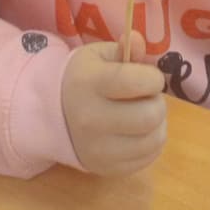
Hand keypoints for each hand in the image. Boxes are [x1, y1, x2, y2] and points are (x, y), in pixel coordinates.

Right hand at [61, 31, 166, 176]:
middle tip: (145, 97)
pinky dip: (150, 143)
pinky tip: (137, 131)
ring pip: (154, 140)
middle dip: (156, 102)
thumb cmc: (84, 79)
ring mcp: (98, 149)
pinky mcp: (106, 169)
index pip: (138, 82)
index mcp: (90, 84)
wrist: (53, 115)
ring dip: (157, 123)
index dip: (153, 78)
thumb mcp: (99, 56)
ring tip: (142, 113)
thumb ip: (124, 49)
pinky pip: (148, 158)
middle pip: (150, 115)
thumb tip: (138, 40)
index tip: (148, 77)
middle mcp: (90, 119)